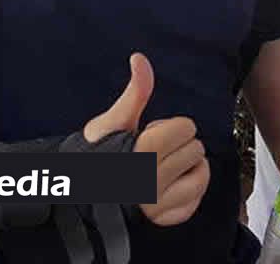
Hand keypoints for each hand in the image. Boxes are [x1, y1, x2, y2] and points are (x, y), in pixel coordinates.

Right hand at [84, 53, 209, 226]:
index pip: (187, 129)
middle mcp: (152, 180)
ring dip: (190, 170)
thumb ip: (136, 91)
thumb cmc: (95, 155)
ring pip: (200, 178)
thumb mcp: (114, 120)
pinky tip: (172, 187)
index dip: (172, 126)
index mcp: (142, 151)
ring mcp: (157, 204)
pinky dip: (188, 195)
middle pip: (196, 151)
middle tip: (154, 153)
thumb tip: (140, 58)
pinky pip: (193, 204)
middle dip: (180, 146)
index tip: (152, 133)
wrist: (78, 194)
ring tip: (169, 167)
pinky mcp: (160, 221)